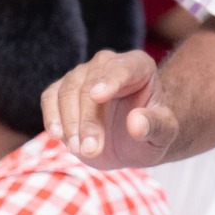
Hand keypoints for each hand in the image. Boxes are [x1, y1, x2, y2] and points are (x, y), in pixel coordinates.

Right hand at [40, 49, 177, 167]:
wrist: (132, 139)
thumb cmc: (151, 132)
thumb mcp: (164, 133)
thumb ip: (156, 126)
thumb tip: (136, 123)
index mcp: (138, 66)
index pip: (122, 68)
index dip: (110, 81)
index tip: (98, 96)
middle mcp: (107, 64)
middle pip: (89, 84)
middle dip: (88, 120)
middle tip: (91, 149)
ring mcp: (82, 75)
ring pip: (67, 91)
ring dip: (70, 123)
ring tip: (81, 150)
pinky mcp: (62, 90)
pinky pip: (50, 98)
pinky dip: (52, 117)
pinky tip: (58, 136)